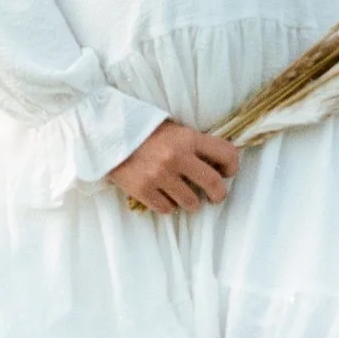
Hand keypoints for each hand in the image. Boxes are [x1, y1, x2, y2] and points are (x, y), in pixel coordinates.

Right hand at [107, 120, 242, 213]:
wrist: (107, 132)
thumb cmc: (143, 130)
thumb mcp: (173, 128)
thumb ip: (193, 143)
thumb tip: (216, 164)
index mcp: (188, 138)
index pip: (226, 154)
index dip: (232, 167)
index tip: (227, 173)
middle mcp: (177, 157)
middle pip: (213, 184)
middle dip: (219, 194)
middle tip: (215, 196)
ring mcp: (159, 175)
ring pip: (191, 202)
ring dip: (191, 202)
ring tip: (184, 197)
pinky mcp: (143, 190)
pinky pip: (166, 208)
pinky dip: (167, 205)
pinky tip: (163, 196)